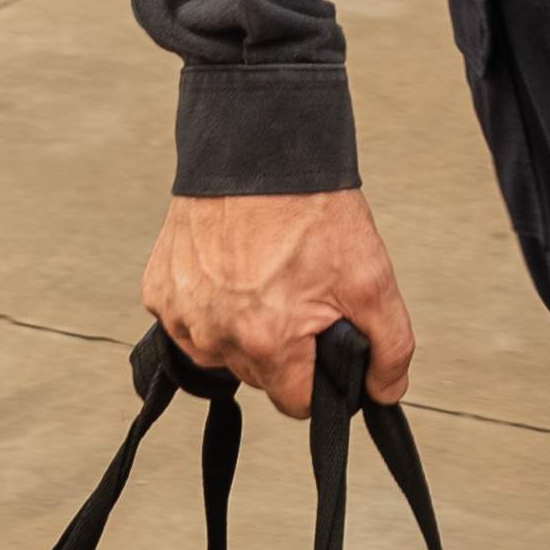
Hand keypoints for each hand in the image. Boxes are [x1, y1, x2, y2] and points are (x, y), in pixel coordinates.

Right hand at [144, 190, 412, 419]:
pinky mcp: (159, 290)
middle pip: (259, 376)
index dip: (319, 376)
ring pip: (222, 352)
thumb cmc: (310, 207)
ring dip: (243, 328)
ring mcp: (180, 313)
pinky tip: (230, 267)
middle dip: (283, 347)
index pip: (298, 403)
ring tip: (264, 276)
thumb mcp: (372, 277)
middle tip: (299, 293)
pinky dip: (210, 305)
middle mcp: (214, 335)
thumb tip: (385, 391)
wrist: (257, 146)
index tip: (323, 338)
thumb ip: (390, 347)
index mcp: (266, 340)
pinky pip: (189, 321)